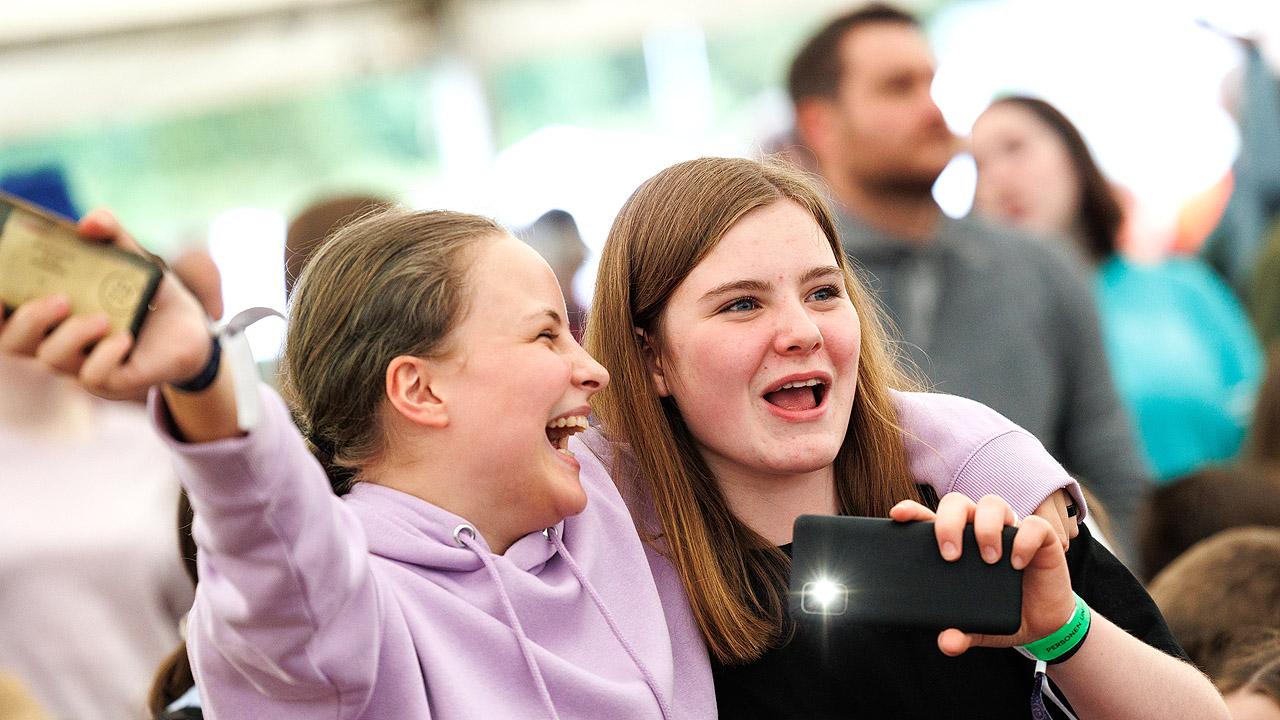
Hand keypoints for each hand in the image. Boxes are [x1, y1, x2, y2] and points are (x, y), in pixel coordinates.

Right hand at [0, 210, 212, 398]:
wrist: (190, 328)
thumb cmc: (146, 293)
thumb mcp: (133, 257)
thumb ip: (110, 234)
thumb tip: (89, 223)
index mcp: (46, 311)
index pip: (1, 315)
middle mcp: (55, 339)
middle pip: (13, 342)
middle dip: (28, 319)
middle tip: (60, 298)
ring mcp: (81, 363)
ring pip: (52, 359)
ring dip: (72, 335)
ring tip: (102, 318)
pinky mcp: (111, 381)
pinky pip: (94, 377)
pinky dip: (104, 357)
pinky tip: (124, 339)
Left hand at [890, 492, 1075, 656]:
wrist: (1046, 625)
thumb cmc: (1004, 614)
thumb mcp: (978, 628)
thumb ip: (961, 633)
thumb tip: (947, 643)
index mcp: (958, 543)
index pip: (930, 518)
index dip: (912, 510)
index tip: (898, 515)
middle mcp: (980, 529)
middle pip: (958, 503)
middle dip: (949, 522)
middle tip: (951, 555)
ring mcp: (1010, 530)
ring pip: (992, 504)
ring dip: (986, 528)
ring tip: (989, 560)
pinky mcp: (1041, 539)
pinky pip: (1033, 525)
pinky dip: (1023, 540)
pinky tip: (1017, 564)